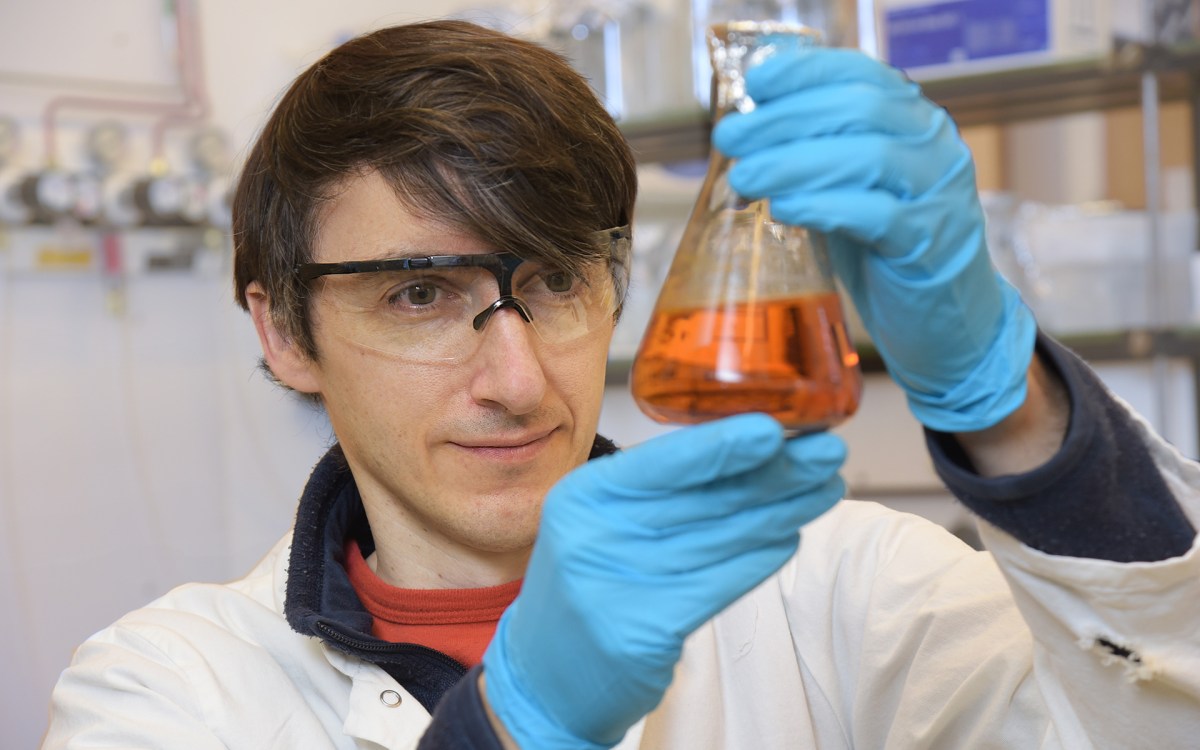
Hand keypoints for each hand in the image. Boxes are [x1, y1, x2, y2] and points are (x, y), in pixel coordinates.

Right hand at [481, 414, 845, 747]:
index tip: (776, 427)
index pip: (664, 461)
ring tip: (823, 489)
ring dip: (782, 512)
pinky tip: (789, 538)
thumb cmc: (587, 585)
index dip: (724, 444)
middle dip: (775, 472)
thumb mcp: (601, 522)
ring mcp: (617, 586)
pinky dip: (759, 559)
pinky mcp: (643, 631)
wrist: (545, 674)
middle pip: (703, 497)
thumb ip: (659, 491)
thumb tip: (747, 451)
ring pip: (721, 538)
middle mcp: (594, 535)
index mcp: (583, 495)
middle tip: (827, 452)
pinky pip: (719, 584)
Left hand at [712, 48, 1037, 432]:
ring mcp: (938, 193)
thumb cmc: (888, 249)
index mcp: (914, 122)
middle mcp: (934, 147)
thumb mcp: (851, 189)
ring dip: (794, 163)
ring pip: (868, 157)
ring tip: (747, 177)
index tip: (755, 82)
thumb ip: (817, 156)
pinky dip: (823, 207)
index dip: (805, 72)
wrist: (948, 322)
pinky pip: (876, 214)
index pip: (861, 74)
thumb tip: (748, 129)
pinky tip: (784, 209)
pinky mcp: (931, 242)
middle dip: (784, 119)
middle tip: (731, 137)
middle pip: (858, 109)